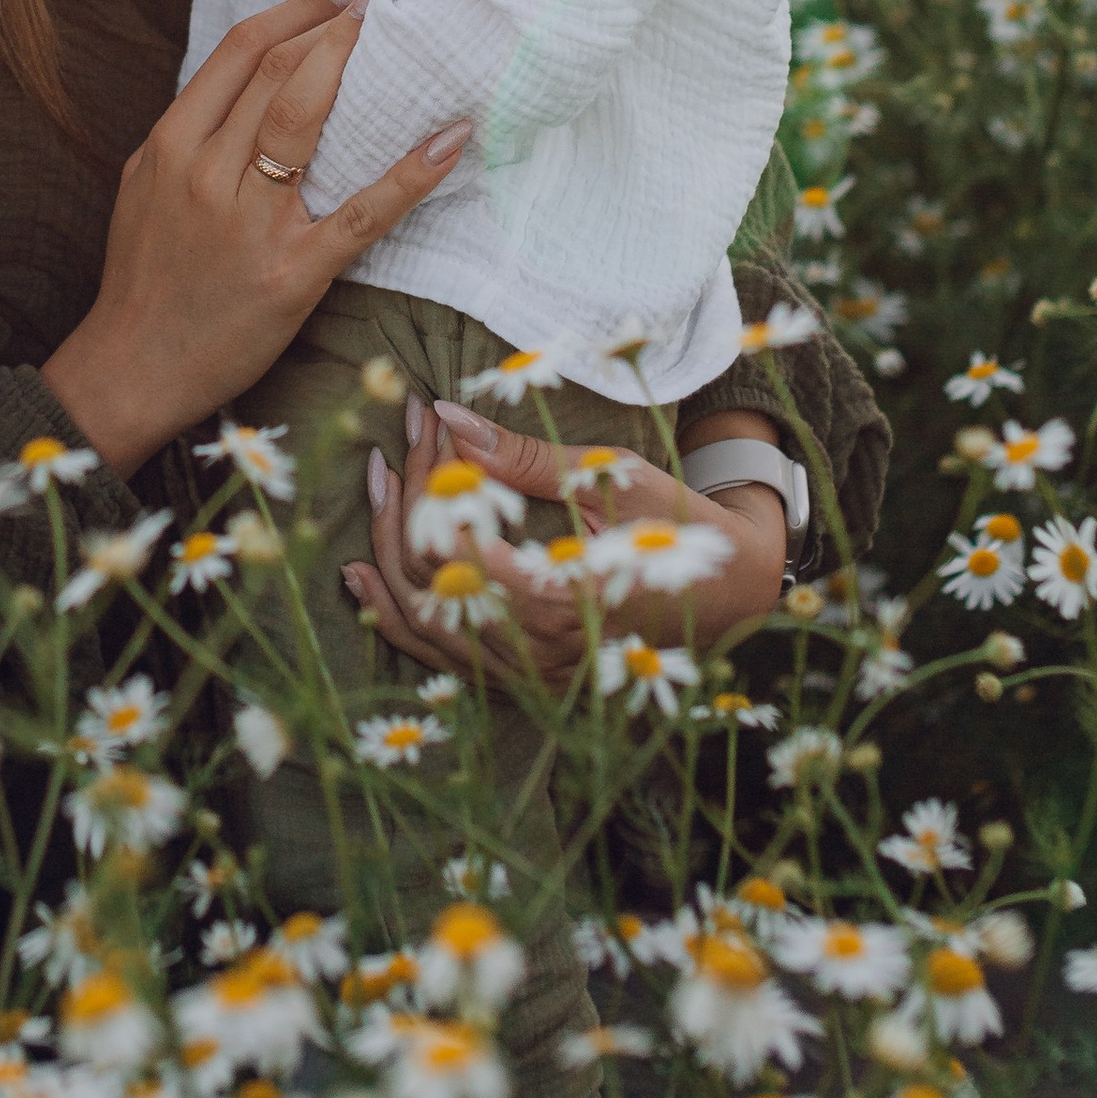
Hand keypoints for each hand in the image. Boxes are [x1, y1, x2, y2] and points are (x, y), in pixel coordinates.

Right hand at [39, 0, 469, 478]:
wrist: (135, 367)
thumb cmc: (145, 275)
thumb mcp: (146, 184)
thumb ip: (190, 130)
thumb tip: (249, 79)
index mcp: (172, 145)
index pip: (240, 51)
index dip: (297, 11)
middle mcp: (209, 174)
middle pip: (280, 71)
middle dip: (338, 24)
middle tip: (384, 0)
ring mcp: (252, 224)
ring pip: (309, 119)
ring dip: (360, 66)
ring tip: (408, 36)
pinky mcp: (293, 273)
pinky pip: (361, 212)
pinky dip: (410, 172)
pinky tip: (449, 138)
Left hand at [340, 389, 787, 691]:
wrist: (731, 594)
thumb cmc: (677, 526)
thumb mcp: (610, 478)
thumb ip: (523, 457)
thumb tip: (448, 417)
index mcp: (572, 601)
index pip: (463, 552)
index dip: (434, 483)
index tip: (427, 424)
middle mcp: (545, 652)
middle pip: (434, 582)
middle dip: (408, 502)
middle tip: (402, 439)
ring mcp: (532, 676)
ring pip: (428, 624)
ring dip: (391, 552)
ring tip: (376, 483)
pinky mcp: (525, 681)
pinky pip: (442, 657)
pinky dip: (398, 612)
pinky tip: (365, 571)